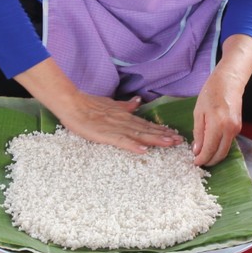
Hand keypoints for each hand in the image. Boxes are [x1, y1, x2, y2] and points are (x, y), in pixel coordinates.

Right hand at [54, 92, 184, 153]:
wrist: (72, 103)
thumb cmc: (88, 104)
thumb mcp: (110, 104)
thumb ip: (125, 106)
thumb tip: (138, 101)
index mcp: (124, 115)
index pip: (146, 123)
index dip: (161, 129)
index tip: (174, 134)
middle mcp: (123, 121)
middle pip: (146, 129)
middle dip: (164, 135)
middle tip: (179, 141)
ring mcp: (115, 127)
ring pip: (138, 134)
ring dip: (155, 139)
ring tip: (169, 143)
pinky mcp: (105, 134)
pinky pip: (121, 140)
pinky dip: (133, 145)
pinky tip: (143, 150)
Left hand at [191, 68, 244, 166]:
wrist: (229, 81)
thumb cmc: (211, 93)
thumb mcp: (198, 112)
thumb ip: (198, 132)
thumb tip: (197, 150)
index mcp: (217, 125)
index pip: (209, 149)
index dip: (202, 159)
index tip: (195, 162)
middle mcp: (229, 130)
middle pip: (220, 154)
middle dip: (210, 161)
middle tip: (199, 162)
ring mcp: (236, 129)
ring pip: (226, 150)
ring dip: (215, 155)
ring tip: (204, 155)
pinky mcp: (239, 127)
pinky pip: (229, 142)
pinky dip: (220, 147)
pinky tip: (212, 145)